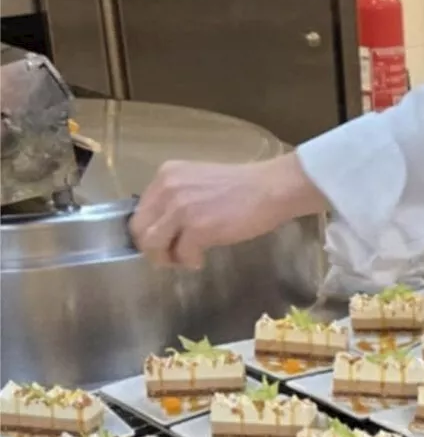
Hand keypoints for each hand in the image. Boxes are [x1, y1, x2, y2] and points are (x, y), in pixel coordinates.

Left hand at [128, 154, 326, 270]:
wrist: (272, 188)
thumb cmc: (244, 186)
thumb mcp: (200, 182)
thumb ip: (178, 197)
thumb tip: (163, 227)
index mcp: (167, 174)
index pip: (139, 210)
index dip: (149, 230)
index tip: (165, 239)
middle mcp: (168, 189)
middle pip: (139, 229)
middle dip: (153, 248)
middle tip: (171, 255)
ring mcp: (181, 209)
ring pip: (152, 245)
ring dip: (167, 258)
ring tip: (186, 258)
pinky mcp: (197, 228)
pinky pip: (180, 255)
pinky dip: (190, 262)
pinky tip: (202, 259)